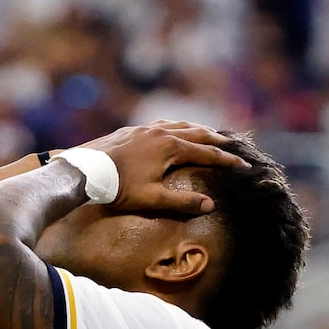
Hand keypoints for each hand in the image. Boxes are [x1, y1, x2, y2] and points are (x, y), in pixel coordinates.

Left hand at [77, 123, 248, 216]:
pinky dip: (176, 126)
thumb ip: (181, 202)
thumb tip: (210, 205)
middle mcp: (162, 132)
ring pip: (180, 125)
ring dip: (197, 130)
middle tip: (233, 145)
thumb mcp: (151, 199)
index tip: (244, 166)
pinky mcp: (132, 130)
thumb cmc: (118, 188)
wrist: (85, 171)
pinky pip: (162, 123)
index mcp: (171, 148)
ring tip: (208, 134)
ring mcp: (146, 128)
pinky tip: (173, 130)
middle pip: (198, 133)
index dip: (228, 161)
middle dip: (217, 140)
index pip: (207, 154)